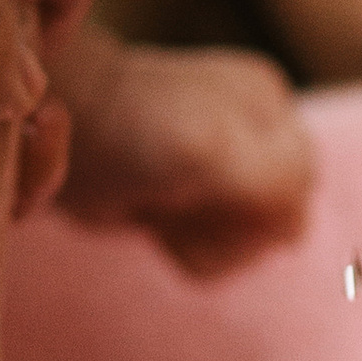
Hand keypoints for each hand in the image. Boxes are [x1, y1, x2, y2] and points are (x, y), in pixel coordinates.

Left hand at [48, 20, 312, 278]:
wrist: (63, 132)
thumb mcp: (213, 152)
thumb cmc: (132, 135)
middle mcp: (258, 133)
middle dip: (229, 229)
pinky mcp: (197, 202)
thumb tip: (293, 232)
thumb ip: (278, 183)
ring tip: (164, 208)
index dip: (255, 207)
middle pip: (280, 225)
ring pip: (250, 247)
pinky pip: (220, 255)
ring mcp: (227, 170)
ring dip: (205, 243)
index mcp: (272, 106)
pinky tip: (159, 222)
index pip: (298, 190)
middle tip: (178, 197)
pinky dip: (192, 252)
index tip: (205, 185)